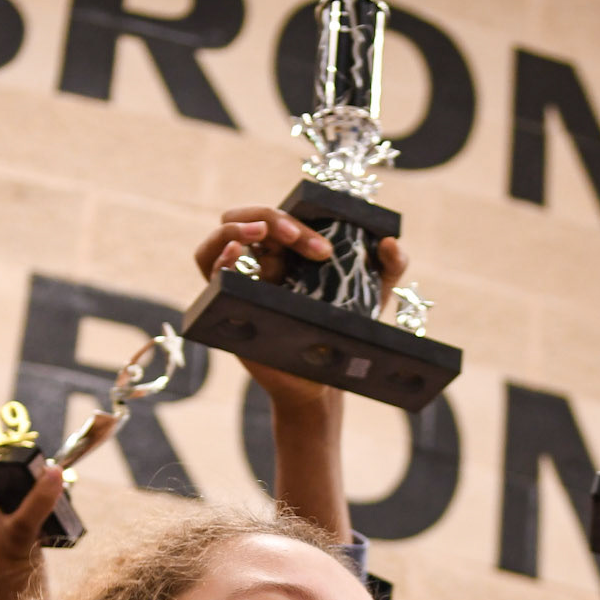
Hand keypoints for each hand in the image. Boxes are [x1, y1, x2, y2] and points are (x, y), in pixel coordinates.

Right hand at [193, 207, 407, 411]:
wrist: (323, 384)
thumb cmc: (342, 336)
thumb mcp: (374, 297)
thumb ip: (390, 267)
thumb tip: (390, 243)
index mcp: (288, 252)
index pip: (278, 216)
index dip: (297, 219)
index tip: (326, 250)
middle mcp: (260, 264)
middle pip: (244, 218)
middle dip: (271, 218)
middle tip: (297, 237)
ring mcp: (241, 285)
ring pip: (219, 239)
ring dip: (237, 228)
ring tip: (260, 232)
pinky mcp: (227, 308)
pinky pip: (210, 274)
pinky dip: (218, 258)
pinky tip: (235, 254)